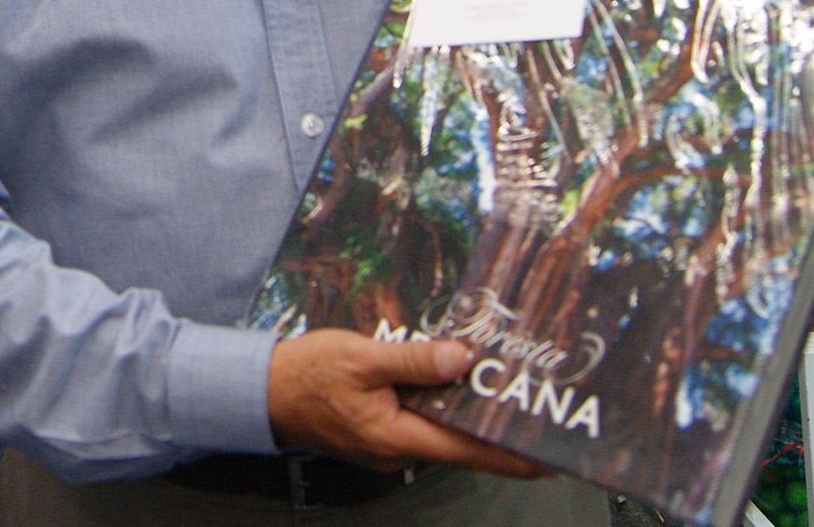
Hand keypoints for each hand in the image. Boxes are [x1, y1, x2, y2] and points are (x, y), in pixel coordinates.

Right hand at [265, 331, 545, 476]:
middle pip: (461, 443)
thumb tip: (463, 360)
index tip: (551, 457)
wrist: (261, 391)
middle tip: (536, 407)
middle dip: (498, 428)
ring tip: (502, 387)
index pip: (470, 453)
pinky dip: (441, 407)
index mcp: (398, 437)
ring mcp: (389, 446)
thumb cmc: (307, 374)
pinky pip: (421, 423)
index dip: (513, 456)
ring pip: (441, 432)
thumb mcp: (362, 357)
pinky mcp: (380, 434)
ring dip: (468, 413)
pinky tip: (453, 382)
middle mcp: (399, 450)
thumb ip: (415, 360)